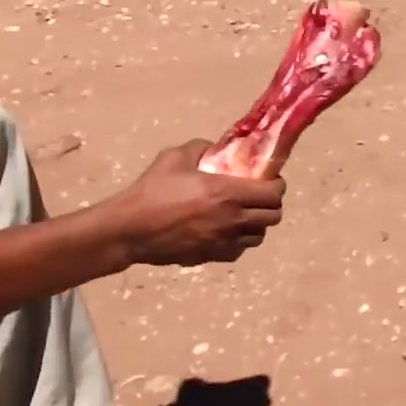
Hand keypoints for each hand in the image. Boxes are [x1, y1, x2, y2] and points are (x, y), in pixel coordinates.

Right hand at [113, 139, 286, 266]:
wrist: (129, 230)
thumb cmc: (152, 191)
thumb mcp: (175, 157)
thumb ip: (201, 148)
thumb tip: (215, 148)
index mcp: (228, 193)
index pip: (273, 193)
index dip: (277, 185)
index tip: (268, 179)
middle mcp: (233, 220)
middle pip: (273, 216)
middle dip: (271, 204)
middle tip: (258, 195)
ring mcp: (224, 242)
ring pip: (259, 236)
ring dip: (257, 223)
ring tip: (243, 213)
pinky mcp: (212, 257)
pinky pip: (239, 250)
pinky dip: (239, 240)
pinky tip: (226, 231)